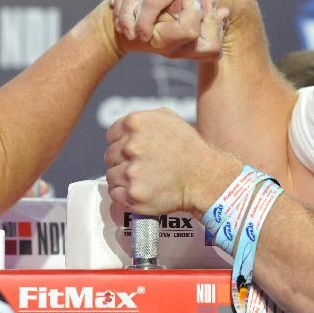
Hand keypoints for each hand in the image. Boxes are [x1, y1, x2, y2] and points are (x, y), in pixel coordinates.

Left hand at [103, 107, 240, 216]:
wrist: (204, 176)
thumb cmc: (187, 146)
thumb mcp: (167, 118)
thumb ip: (141, 118)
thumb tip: (122, 127)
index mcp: (135, 123)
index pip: (111, 135)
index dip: (121, 144)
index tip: (132, 152)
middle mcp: (131, 146)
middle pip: (110, 156)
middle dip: (122, 161)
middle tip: (140, 166)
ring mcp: (131, 172)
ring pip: (111, 176)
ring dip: (123, 179)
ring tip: (142, 179)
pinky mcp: (134, 195)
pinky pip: (116, 195)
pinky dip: (124, 195)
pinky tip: (140, 190)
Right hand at [111, 0, 228, 59]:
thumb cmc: (213, 10)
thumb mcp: (203, 20)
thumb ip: (188, 27)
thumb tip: (163, 33)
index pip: (151, 1)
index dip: (143, 22)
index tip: (141, 38)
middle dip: (127, 15)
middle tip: (126, 33)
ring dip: (121, 7)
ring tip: (121, 26)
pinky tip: (117, 10)